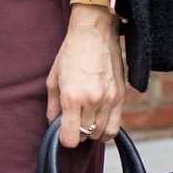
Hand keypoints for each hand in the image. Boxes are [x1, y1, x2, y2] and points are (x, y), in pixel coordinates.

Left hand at [46, 5, 125, 148]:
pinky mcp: (121, 96)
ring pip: (101, 134)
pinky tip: (99, 121)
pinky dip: (106, 130)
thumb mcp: (53, 80)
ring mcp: (109, 99)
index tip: (62, 132)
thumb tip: (54, 125)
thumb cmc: (70, 53)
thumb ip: (52, 107)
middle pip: (85, 136)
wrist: (94, 33)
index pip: (70, 138)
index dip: (64, 139)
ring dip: (91, 132)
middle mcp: (92, 101)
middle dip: (77, 133)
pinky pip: (115, 127)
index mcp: (72, 97)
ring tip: (85, 119)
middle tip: (72, 121)